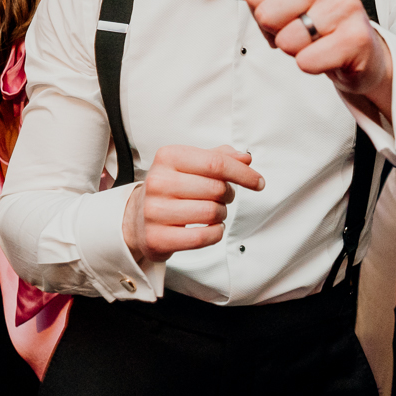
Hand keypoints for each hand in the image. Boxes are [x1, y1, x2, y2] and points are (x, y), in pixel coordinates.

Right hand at [121, 144, 264, 263]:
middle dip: (228, 195)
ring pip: (211, 212)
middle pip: (216, 188)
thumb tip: (245, 157)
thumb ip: (219, 157)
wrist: (136, 219)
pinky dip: (215, 233)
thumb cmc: (170, 189)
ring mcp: (155, 211)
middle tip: (221, 198)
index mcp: (168, 157)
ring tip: (212, 212)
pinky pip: (203, 237)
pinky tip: (211, 228)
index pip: (216, 163)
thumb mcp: (190, 164)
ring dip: (221, 215)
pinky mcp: (157, 238)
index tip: (258, 182)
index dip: (243, 173)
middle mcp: (158, 181)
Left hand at [209, 0, 393, 112]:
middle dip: (277, 31)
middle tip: (301, 29)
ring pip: (286, 40)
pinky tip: (326, 54)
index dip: (264, 11)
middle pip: (266, 14)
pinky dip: (311, 64)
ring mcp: (347, 5)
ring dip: (295, 49)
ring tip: (314, 41)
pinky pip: (307, 60)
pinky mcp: (356, 38)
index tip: (289, 12)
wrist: (358, 49)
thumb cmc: (315, 20)